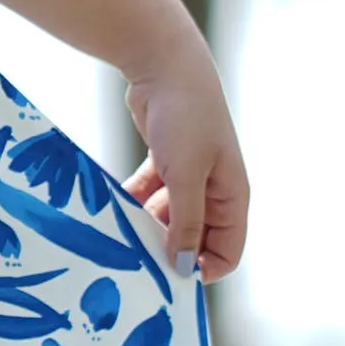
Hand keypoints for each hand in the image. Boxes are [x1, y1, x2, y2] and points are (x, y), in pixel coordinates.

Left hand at [123, 43, 249, 282]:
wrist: (165, 65)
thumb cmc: (185, 118)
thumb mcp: (186, 176)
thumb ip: (185, 223)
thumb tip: (184, 269)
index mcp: (232, 196)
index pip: (227, 251)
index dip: (202, 270)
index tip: (168, 279)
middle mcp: (215, 190)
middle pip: (194, 238)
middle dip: (168, 250)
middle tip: (134, 261)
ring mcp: (189, 176)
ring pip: (168, 218)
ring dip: (146, 228)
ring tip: (120, 235)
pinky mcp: (165, 163)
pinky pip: (149, 196)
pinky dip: (133, 203)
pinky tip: (112, 208)